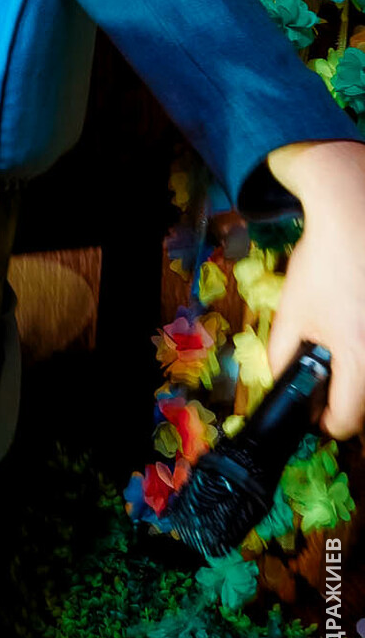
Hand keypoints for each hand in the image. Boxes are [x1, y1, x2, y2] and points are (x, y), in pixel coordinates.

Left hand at [265, 139, 364, 438]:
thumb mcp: (290, 312)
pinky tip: (354, 316)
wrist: (354, 217)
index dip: (323, 420)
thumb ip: (281, 354)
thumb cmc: (323, 264)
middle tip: (327, 370)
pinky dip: (363, 339)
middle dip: (344, 389)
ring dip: (357, 364)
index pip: (346, 420)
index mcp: (359, 358)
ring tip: (343, 332)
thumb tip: (282, 379)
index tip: (314, 410)